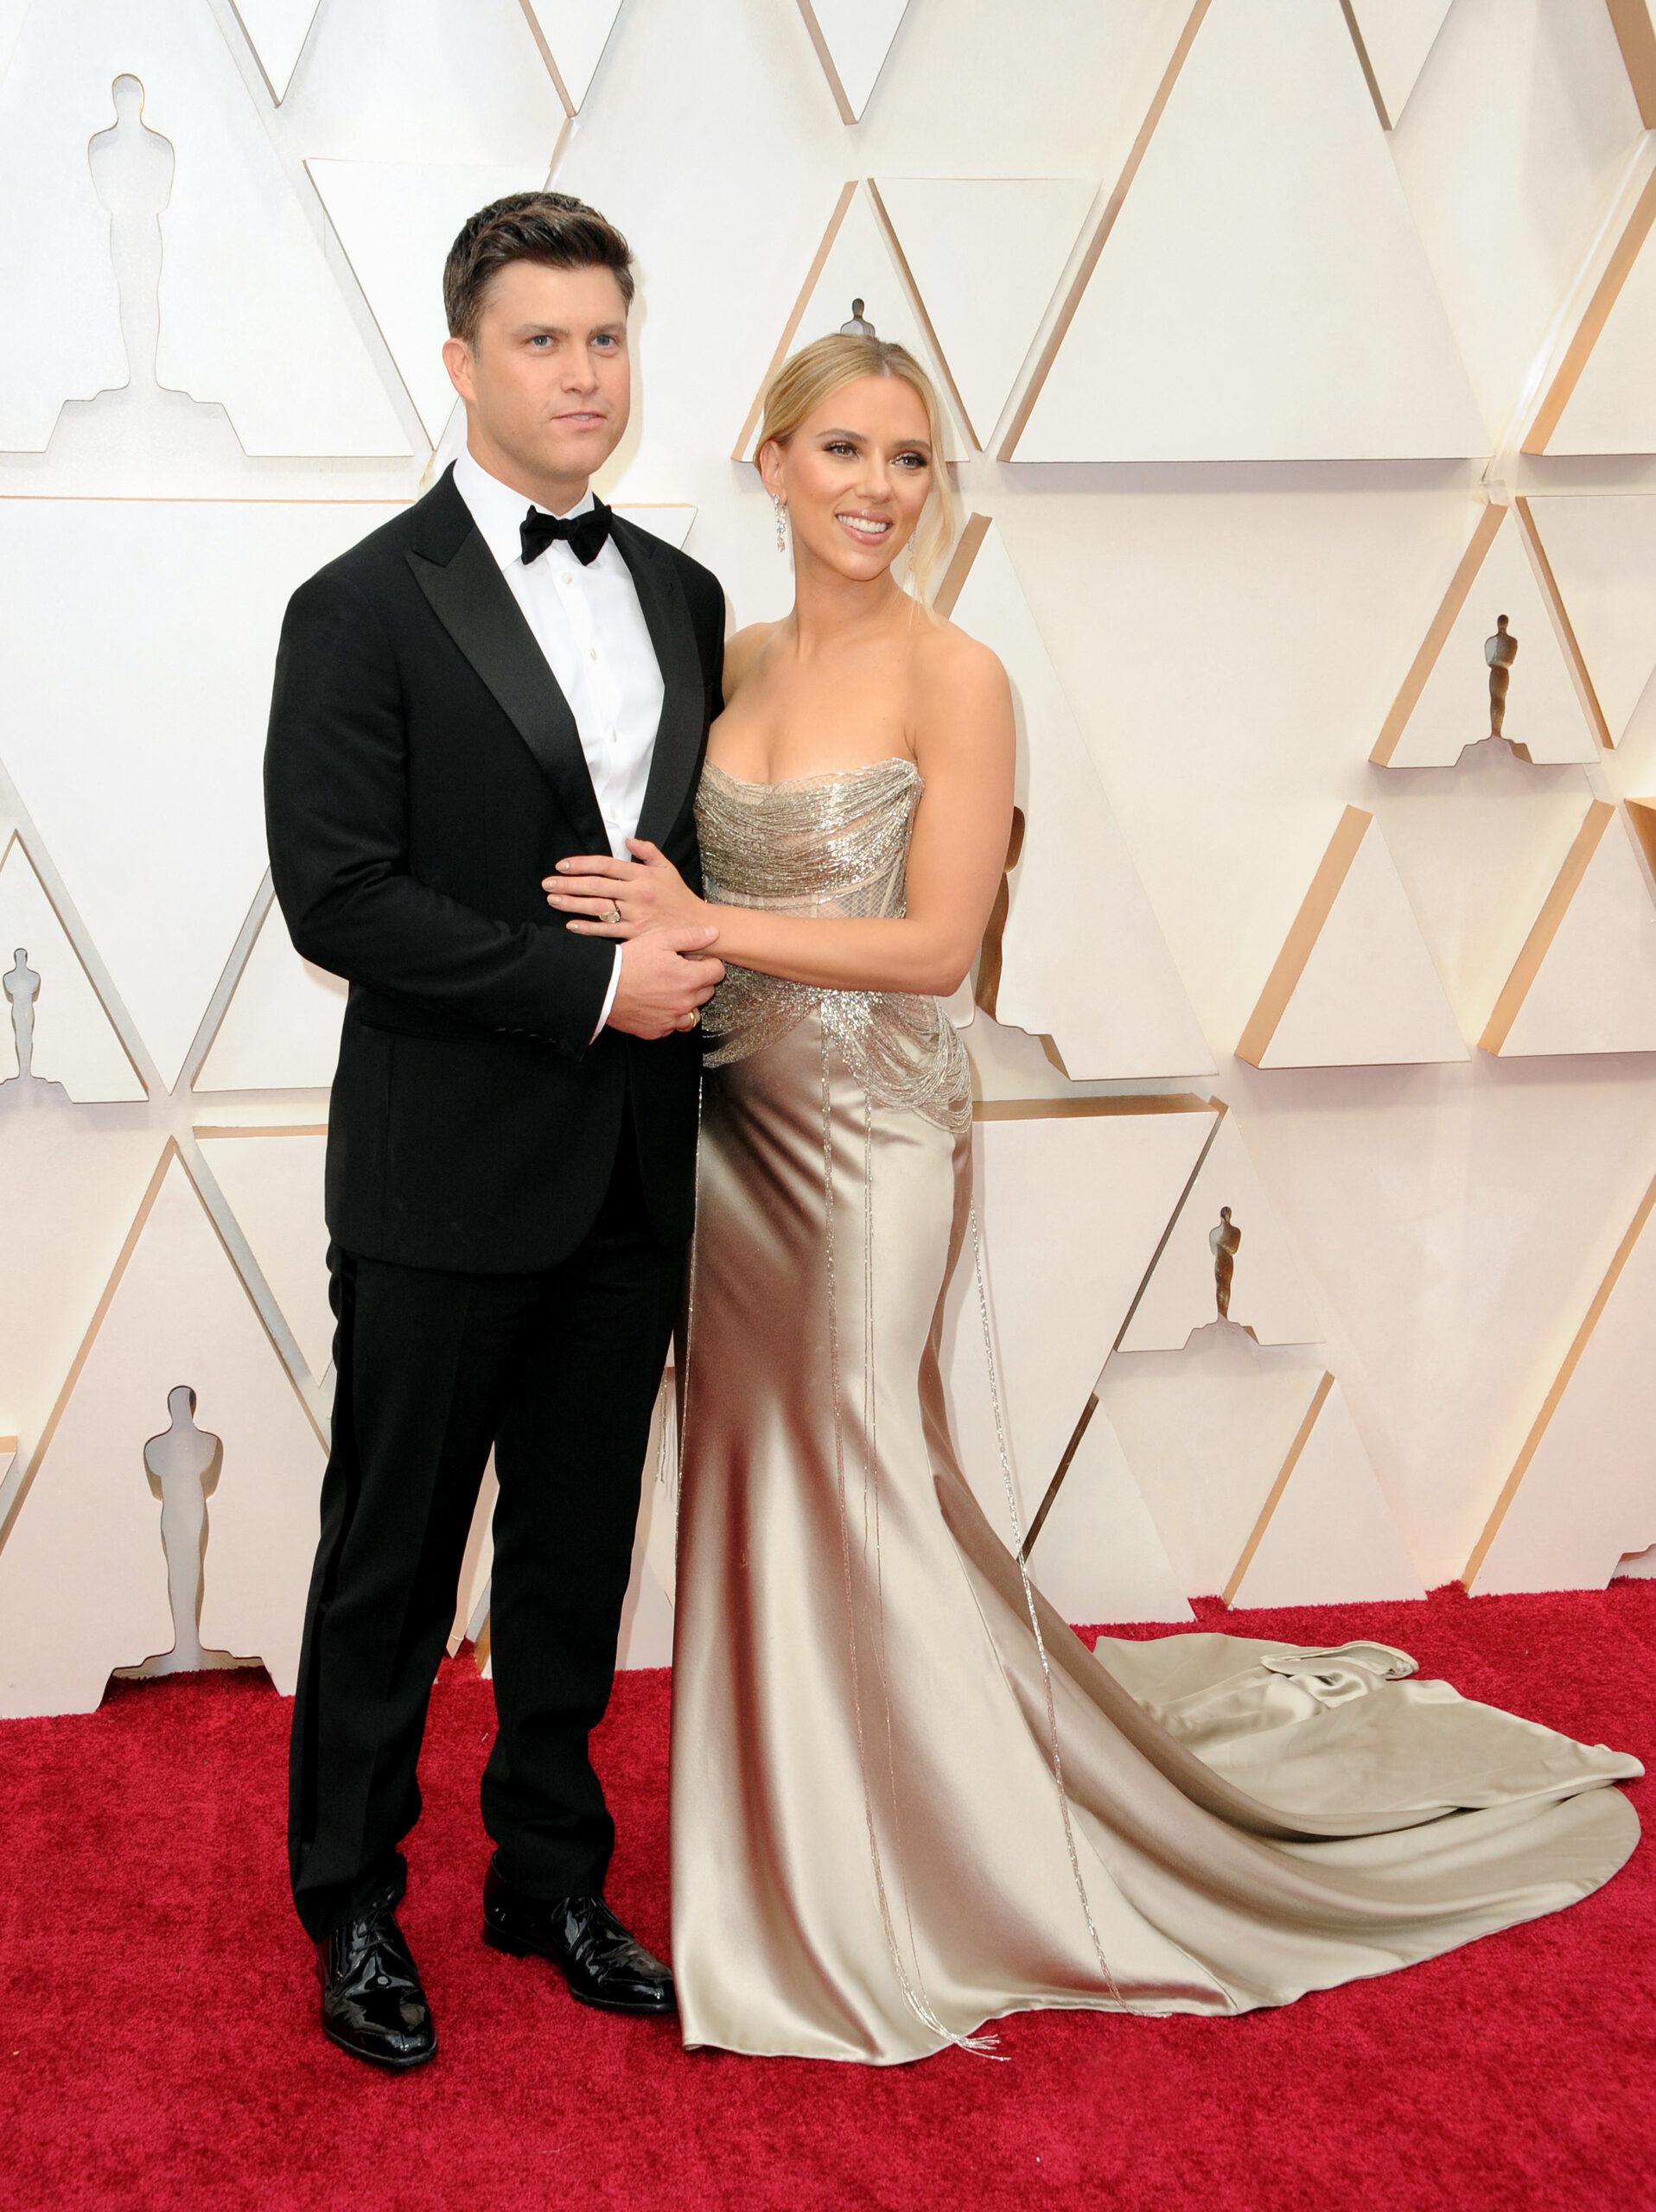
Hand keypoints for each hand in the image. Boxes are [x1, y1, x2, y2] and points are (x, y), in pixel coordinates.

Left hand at [544, 839, 704, 938]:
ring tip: (553, 900)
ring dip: (573, 904)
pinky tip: (572, 924)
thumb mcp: (667, 868)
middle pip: (596, 886)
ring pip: (598, 907)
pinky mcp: (636, 934)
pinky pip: (608, 930)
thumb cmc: (679, 897)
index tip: (563, 865)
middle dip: (568, 884)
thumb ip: (648, 851)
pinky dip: (588, 928)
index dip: (581, 864)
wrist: (698, 927)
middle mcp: (637, 893)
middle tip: (547, 884)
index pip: (605, 865)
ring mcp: (636, 915)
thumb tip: (628, 839)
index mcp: (642, 875)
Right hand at [605, 925, 724, 1040]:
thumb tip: (713, 933)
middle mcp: (684, 1003)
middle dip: (698, 980)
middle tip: (678, 971)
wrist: (601, 987)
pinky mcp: (657, 1030)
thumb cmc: (628, 961)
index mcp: (689, 979)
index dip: (707, 963)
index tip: (695, 960)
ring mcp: (672, 1019)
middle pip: (707, 991)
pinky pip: (673, 1024)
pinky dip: (670, 1015)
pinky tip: (657, 1003)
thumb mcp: (659, 939)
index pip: (717, 972)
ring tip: (668, 989)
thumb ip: (690, 937)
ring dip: (687, 1001)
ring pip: (693, 1011)